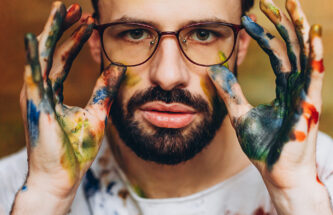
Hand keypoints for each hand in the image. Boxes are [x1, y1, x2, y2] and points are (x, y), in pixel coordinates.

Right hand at [20, 2, 124, 195]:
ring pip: (43, 56)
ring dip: (54, 33)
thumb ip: (105, 90)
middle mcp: (42, 90)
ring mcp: (35, 96)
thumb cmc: (76, 149)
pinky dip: (33, 56)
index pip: (63, 59)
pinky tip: (36, 36)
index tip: (90, 24)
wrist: (62, 176)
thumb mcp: (97, 113)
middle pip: (51, 51)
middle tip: (76, 8)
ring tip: (65, 9)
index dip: (75, 40)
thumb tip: (119, 68)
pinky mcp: (34, 106)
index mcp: (54, 92)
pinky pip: (33, 76)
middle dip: (63, 28)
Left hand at [209, 0, 323, 192]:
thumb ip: (230, 92)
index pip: (276, 53)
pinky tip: (312, 33)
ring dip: (299, 30)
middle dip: (283, 22)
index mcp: (284, 88)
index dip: (264, 34)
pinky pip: (314, 75)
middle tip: (272, 0)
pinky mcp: (309, 106)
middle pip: (292, 47)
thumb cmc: (264, 147)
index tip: (248, 19)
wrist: (277, 173)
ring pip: (305, 55)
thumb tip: (213, 72)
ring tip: (293, 5)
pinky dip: (315, 54)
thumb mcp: (240, 114)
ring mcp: (305, 94)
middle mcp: (297, 86)